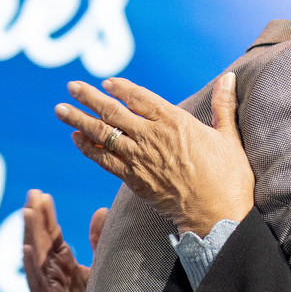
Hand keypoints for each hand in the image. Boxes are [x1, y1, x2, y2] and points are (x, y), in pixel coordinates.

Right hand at [22, 190, 106, 291]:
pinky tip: (26, 249)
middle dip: (36, 219)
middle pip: (41, 244)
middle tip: (32, 194)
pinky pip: (39, 288)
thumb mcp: (104, 268)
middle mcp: (53, 279)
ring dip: (30, 237)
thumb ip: (99, 241)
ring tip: (26, 213)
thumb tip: (100, 210)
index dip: (46, 216)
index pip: (52, 237)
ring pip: (36, 262)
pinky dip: (31, 268)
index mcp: (64, 268)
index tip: (41, 193)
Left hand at [54, 72, 253, 235]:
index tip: (106, 82)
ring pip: (102, 134)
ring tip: (61, 110)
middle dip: (89, 98)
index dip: (121, 88)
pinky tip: (76, 139)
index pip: (140, 97)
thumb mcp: (229, 136)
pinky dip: (88, 148)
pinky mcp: (134, 180)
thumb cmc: (229, 176)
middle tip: (72, 86)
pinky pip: (104, 160)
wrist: (217, 214)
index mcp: (175, 122)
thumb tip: (229, 77)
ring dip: (79, 120)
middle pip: (113, 112)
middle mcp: (152, 136)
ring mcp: (140, 158)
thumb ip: (223, 105)